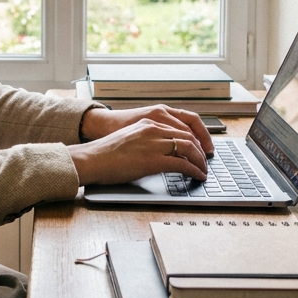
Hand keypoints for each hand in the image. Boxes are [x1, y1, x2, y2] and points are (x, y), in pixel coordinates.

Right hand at [67, 116, 209, 186]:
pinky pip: (182, 164)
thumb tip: (159, 154)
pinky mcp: (153, 160)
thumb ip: (146, 141)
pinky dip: (194, 170)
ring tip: (204, 170)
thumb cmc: (105, 154)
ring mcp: (154, 143)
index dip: (196, 138)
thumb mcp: (129, 139)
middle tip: (206, 160)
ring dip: (200, 160)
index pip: (181, 126)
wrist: (91, 159)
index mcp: (148, 122)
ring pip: (189, 148)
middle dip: (201, 149)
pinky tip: (198, 176)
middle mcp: (153, 128)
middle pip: (188, 135)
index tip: (201, 147)